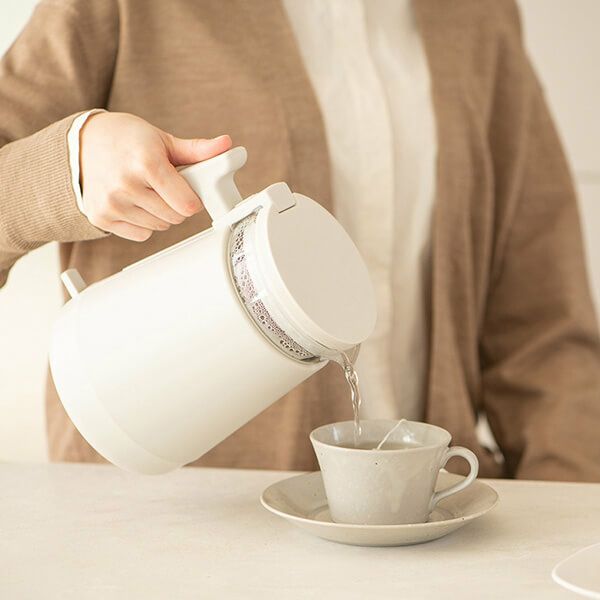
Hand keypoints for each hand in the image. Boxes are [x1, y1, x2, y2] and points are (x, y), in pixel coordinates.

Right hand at [79, 111, 231, 240]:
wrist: (82, 144)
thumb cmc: (127, 140)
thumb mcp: (163, 140)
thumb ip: (197, 149)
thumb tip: (227, 145)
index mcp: (146, 162)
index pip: (187, 204)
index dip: (193, 200)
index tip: (188, 190)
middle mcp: (126, 184)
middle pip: (175, 218)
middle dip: (178, 206)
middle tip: (165, 188)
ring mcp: (112, 203)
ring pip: (159, 227)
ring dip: (161, 214)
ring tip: (147, 191)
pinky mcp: (101, 217)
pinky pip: (141, 234)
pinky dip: (144, 223)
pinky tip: (134, 202)